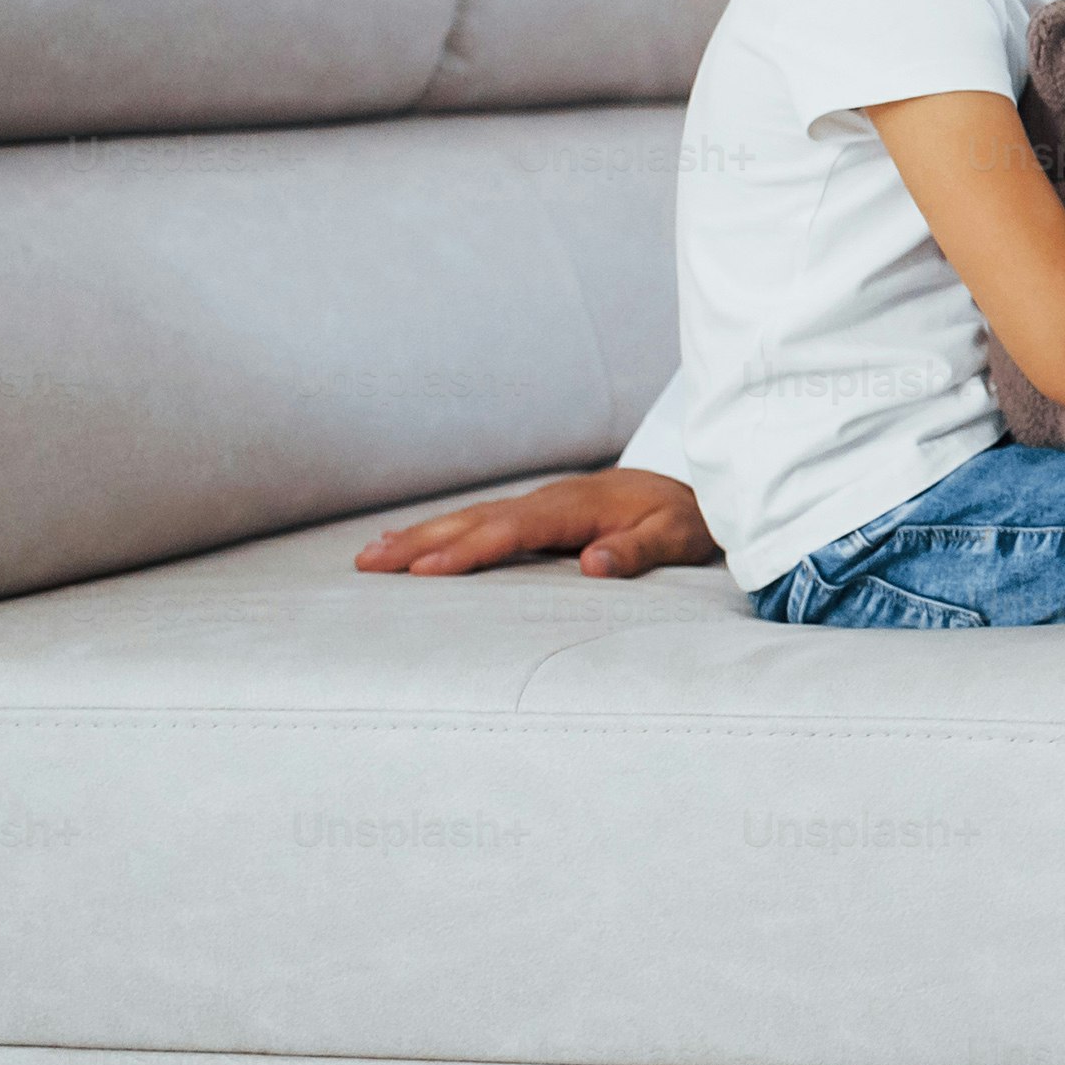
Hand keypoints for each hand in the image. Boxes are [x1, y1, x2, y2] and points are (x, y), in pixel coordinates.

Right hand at [357, 467, 719, 577]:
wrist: (695, 494)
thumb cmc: (687, 521)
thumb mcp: (678, 538)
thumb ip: (639, 550)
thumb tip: (594, 564)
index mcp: (578, 507)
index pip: (514, 530)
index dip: (470, 550)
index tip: (426, 569)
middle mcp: (551, 500)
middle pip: (477, 520)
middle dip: (422, 541)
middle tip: (369, 564)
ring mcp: (541, 503)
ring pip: (472, 518)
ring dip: (420, 536)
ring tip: (369, 557)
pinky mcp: (538, 512)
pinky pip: (482, 521)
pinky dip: (442, 531)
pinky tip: (409, 542)